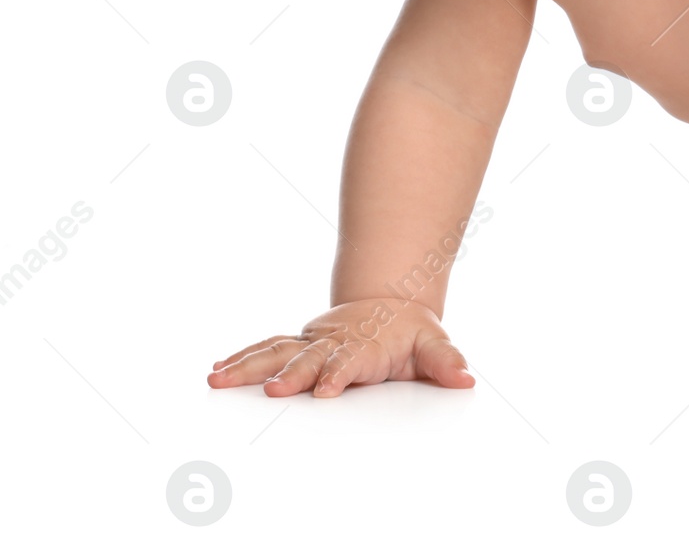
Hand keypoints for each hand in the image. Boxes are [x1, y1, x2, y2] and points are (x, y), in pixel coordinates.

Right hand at [206, 299, 472, 397]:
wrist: (390, 301)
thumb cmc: (410, 330)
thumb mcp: (434, 343)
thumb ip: (446, 362)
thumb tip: (466, 378)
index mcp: (365, 344)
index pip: (352, 361)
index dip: (340, 374)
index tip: (328, 389)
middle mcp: (333, 341)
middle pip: (310, 358)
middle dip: (292, 375)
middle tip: (275, 391)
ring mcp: (313, 342)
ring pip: (278, 352)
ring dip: (249, 365)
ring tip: (219, 378)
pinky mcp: (299, 344)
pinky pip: (267, 350)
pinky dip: (243, 358)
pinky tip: (217, 371)